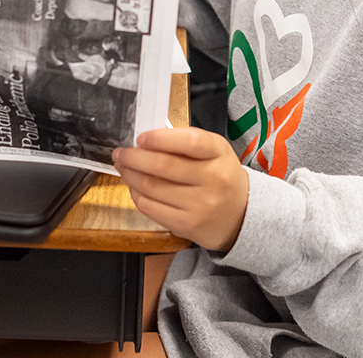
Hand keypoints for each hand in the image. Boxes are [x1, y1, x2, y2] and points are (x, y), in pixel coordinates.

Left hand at [114, 127, 249, 251]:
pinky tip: (134, 187)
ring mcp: (201, 205)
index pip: (189, 141)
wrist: (242, 215)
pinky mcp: (188, 224)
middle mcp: (213, 179)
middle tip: (121, 153)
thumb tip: (146, 141)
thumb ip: (185, 142)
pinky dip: (137, 195)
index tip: (140, 138)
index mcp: (219, 153)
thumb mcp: (215, 151)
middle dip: (134, 157)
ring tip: (124, 168)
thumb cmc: (221, 176)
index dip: (159, 138)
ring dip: (131, 175)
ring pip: (153, 187)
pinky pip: (152, 208)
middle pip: (164, 166)